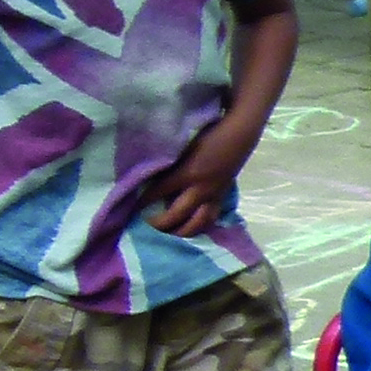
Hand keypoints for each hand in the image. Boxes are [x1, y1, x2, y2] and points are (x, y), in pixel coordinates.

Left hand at [144, 116, 260, 236]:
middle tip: (146, 227)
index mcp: (187, 173)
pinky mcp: (223, 197)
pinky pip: (212, 218)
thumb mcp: (184, 147)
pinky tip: (192, 229)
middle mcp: (200, 190)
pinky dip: (201, 226)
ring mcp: (214, 196)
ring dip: (183, 232)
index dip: (143, 202)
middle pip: (177, 215)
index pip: (159, 192)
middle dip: (160, 224)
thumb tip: (152, 177)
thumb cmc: (208, 135)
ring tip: (170, 235)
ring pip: (198, 223)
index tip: (130, 209)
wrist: (239, 135)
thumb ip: (170, 164)